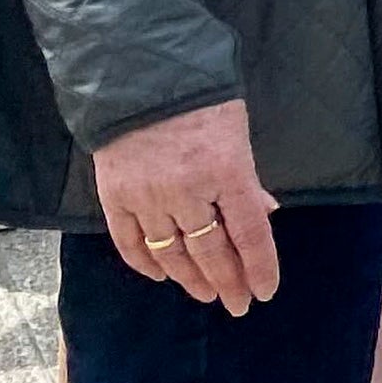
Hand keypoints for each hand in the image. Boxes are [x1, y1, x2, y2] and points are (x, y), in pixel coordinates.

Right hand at [92, 99, 280, 313]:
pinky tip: (161, 276)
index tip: (265, 291)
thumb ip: (247, 179)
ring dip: (191, 278)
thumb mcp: (238, 133)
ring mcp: (149, 197)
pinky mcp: (116, 197)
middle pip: (211, 250)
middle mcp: (188, 191)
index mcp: (228, 171)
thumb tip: (264, 214)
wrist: (141, 77)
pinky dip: (147, 264)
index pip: (250, 233)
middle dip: (228, 282)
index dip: (259, 266)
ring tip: (205, 293)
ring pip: (173, 253)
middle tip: (237, 304)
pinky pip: (131, 243)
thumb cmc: (202, 101)